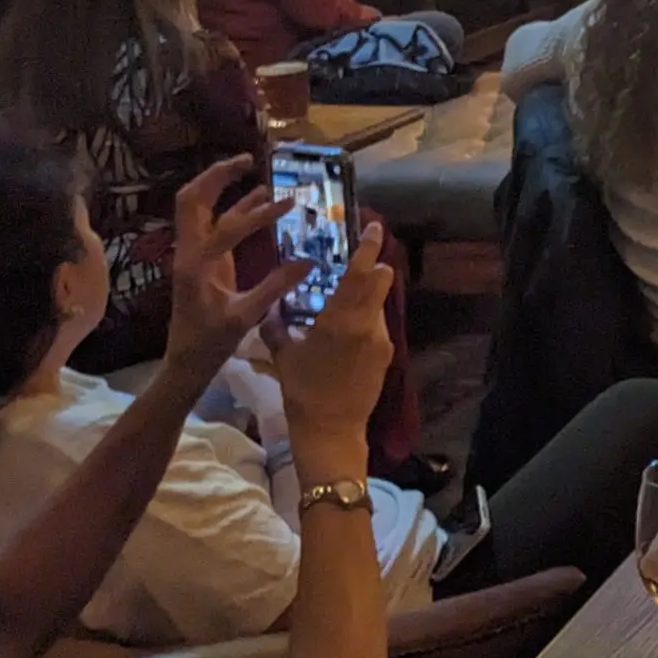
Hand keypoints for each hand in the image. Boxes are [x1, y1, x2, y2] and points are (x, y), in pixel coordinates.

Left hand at [161, 157, 308, 393]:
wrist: (186, 361)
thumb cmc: (210, 342)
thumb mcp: (245, 317)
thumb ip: (275, 287)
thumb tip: (309, 261)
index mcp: (197, 265)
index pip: (227, 227)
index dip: (260, 214)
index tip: (290, 205)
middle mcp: (189, 252)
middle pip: (192, 199)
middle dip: (218, 176)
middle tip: (249, 159)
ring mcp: (193, 253)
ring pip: (197, 206)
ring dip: (220, 185)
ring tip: (252, 167)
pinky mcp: (202, 259)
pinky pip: (213, 223)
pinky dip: (233, 206)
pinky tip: (258, 198)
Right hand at [264, 220, 393, 438]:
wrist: (331, 430)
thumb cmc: (302, 391)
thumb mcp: (284, 356)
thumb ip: (277, 328)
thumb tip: (270, 312)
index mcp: (342, 319)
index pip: (363, 272)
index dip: (370, 247)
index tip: (375, 227)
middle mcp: (368, 324)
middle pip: (381, 282)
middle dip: (373, 267)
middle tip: (356, 262)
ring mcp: (382, 340)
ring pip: (379, 304)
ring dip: (366, 298)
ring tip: (340, 304)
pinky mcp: (387, 356)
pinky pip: (377, 327)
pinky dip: (365, 319)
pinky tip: (345, 332)